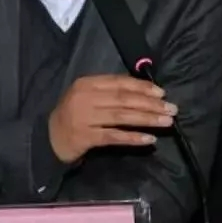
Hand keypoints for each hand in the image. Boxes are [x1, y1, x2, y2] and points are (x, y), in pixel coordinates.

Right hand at [49, 74, 176, 163]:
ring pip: (121, 117)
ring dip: (146, 119)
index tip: (161, 93)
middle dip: (150, 104)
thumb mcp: (86, 96)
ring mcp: (84, 117)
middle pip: (123, 99)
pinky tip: (149, 139)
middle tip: (172, 109)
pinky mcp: (85, 137)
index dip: (142, 87)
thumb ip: (108, 92)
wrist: (50, 137)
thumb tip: (143, 92)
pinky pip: (114, 136)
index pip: (118, 82)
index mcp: (86, 83)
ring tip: (167, 122)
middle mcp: (85, 98)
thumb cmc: (73, 114)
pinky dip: (132, 138)